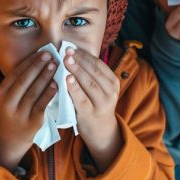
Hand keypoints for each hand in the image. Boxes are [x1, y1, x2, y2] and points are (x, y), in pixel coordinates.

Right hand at [0, 51, 56, 170]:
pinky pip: (41, 105)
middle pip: (24, 80)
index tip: (44, 52)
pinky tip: (57, 85)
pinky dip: (49, 94)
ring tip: (55, 66)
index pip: (17, 72)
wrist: (13, 136)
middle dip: (38, 66)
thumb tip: (42, 57)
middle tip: (51, 56)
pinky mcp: (32, 122)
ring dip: (45, 77)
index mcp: (3, 91)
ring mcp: (19, 113)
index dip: (31, 61)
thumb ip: (23, 79)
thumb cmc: (17, 108)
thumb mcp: (13, 94)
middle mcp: (8, 102)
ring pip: (33, 92)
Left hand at [64, 47, 121, 171]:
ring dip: (76, 70)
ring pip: (89, 83)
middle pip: (94, 72)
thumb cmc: (95, 105)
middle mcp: (110, 92)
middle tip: (67, 51)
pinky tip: (67, 79)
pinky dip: (74, 88)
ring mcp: (102, 103)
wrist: (101, 131)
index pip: (98, 64)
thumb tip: (72, 53)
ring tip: (66, 61)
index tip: (72, 47)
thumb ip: (90, 75)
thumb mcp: (99, 89)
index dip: (85, 55)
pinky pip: (81, 98)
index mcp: (113, 82)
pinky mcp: (90, 114)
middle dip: (79, 60)